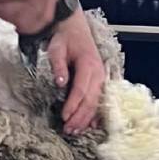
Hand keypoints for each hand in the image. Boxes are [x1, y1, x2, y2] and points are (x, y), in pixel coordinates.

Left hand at [47, 12, 105, 134]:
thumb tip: (60, 82)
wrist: (74, 28)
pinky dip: (95, 114)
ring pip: (96, 103)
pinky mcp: (101, 82)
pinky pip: (99, 101)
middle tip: (68, 130)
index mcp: (89, 64)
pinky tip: (90, 125)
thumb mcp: (57, 47)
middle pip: (90, 100)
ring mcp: (102, 78)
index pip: (81, 89)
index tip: (64, 117)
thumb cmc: (65, 38)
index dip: (73, 105)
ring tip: (75, 131)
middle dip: (79, 117)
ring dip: (86, 119)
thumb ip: (58, 64)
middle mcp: (99, 73)